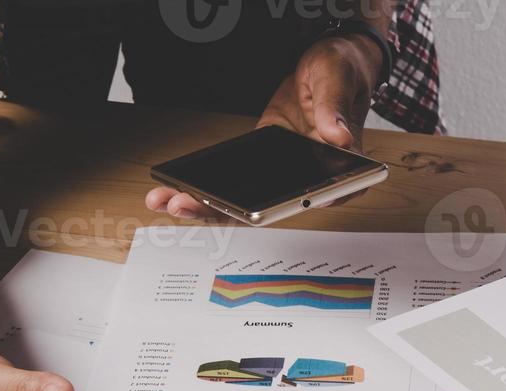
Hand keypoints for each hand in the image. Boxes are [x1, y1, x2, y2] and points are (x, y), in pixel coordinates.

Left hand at [146, 35, 381, 218]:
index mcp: (342, 166)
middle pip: (268, 208)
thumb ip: (336, 108)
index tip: (249, 213)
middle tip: (183, 204)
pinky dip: (204, 188)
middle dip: (222, 211)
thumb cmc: (341, 69)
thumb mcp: (338, 77)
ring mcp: (284, 173)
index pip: (312, 197)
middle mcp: (312, 179)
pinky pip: (234, 183)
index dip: (278, 209)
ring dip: (204, 204)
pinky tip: (173, 187)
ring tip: (164, 200)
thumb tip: (338, 136)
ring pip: (245, 202)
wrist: (327, 63)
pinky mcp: (262, 162)